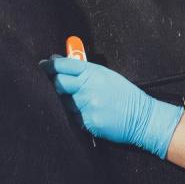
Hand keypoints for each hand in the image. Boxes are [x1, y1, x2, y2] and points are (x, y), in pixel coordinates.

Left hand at [39, 56, 182, 158]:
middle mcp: (89, 88)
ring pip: (65, 103)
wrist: (142, 117)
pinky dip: (78, 116)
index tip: (42, 66)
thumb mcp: (107, 76)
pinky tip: (91, 114)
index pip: (65, 66)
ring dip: (68, 102)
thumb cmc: (125, 95)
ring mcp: (87, 106)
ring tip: (85, 102)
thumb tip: (59, 61)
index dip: (50, 66)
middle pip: (59, 84)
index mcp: (95, 73)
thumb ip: (84, 70)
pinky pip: (73, 118)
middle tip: (56, 84)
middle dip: (55, 83)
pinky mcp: (88, 122)